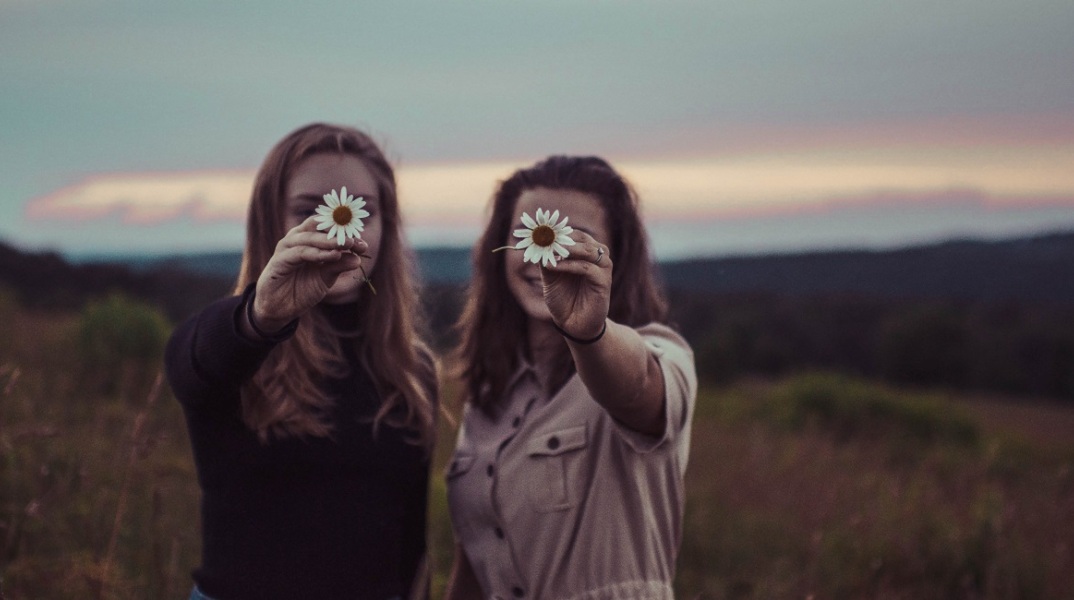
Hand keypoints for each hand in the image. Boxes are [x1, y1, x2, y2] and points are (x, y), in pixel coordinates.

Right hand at [251, 216, 365, 330]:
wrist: (280, 308)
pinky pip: (300, 253)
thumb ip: (339, 266)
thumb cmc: (302, 288)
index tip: (363, 244)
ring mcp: (286, 248)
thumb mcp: (325, 277)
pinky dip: (317, 253)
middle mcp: (296, 239)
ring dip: (330, 241)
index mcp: (308, 239)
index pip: (327, 227)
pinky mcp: (279, 260)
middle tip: (356, 241)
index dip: (346, 233)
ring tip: (347, 245)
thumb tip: (358, 259)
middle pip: (318, 226)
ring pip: (310, 237)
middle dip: (339, 233)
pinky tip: (333, 256)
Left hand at [540, 231, 611, 339]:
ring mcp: (603, 269)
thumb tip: (536, 243)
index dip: (558, 232)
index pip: (575, 234)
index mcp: (586, 253)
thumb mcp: (550, 277)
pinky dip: (569, 265)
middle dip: (562, 238)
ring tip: (549, 251)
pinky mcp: (604, 282)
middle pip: (582, 239)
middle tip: (543, 239)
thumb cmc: (564, 299)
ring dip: (567, 249)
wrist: (573, 325)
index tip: (540, 232)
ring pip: (587, 250)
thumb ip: (546, 260)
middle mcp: (598, 257)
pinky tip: (554, 266)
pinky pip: (586, 268)